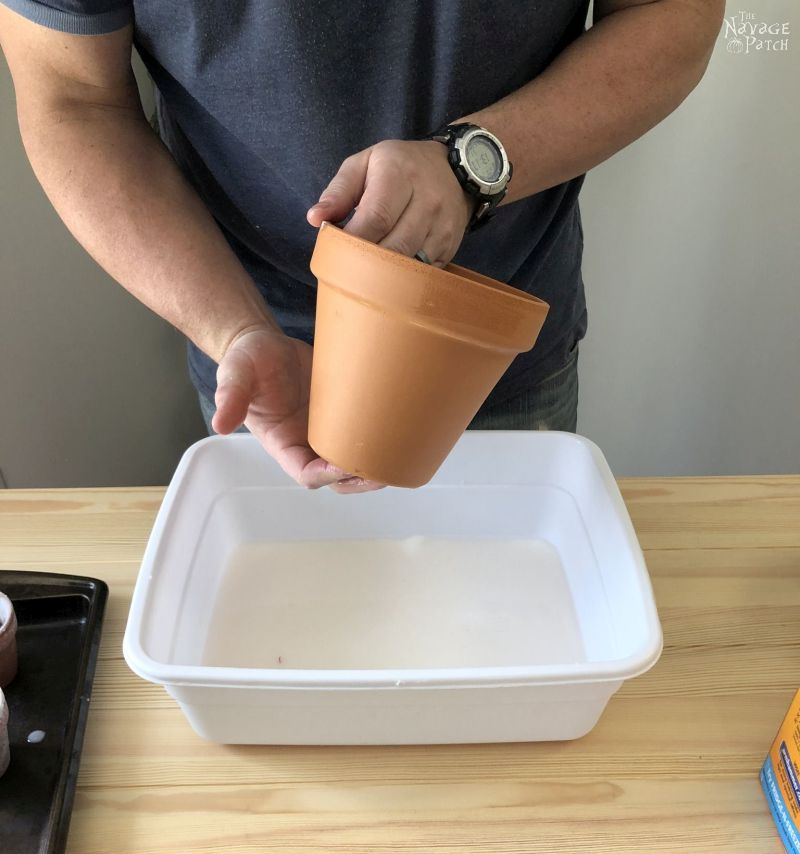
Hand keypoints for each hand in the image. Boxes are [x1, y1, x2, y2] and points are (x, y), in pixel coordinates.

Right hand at [213, 327, 383, 492]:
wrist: (266, 343)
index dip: (326, 474)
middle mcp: (305, 442)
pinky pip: (360, 435)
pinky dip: (377, 441)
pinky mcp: (341, 414)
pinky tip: (400, 435)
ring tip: (399, 459)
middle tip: (384, 471)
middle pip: (335, 476)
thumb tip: (219, 425)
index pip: (305, 472)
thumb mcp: (235, 374)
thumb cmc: (247, 360)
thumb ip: (230, 397)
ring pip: (351, 461)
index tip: (345, 465)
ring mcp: (325, 430)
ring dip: (373, 465)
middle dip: (358, 479)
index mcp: (281, 442)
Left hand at [306, 139, 473, 265]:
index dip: (353, 241)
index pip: (376, 217)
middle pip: (395, 245)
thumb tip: (316, 219)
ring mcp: (442, 226)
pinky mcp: (450, 246)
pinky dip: (404, 278)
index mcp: (399, 175)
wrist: (456, 169)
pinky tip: (388, 276)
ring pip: (410, 263)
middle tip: (347, 271)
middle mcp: (427, 200)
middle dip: (367, 263)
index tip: (335, 254)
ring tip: (364, 277)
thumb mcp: (365, 164)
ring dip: (384, 275)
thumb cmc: (400, 167)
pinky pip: (424, 271)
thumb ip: (338, 191)